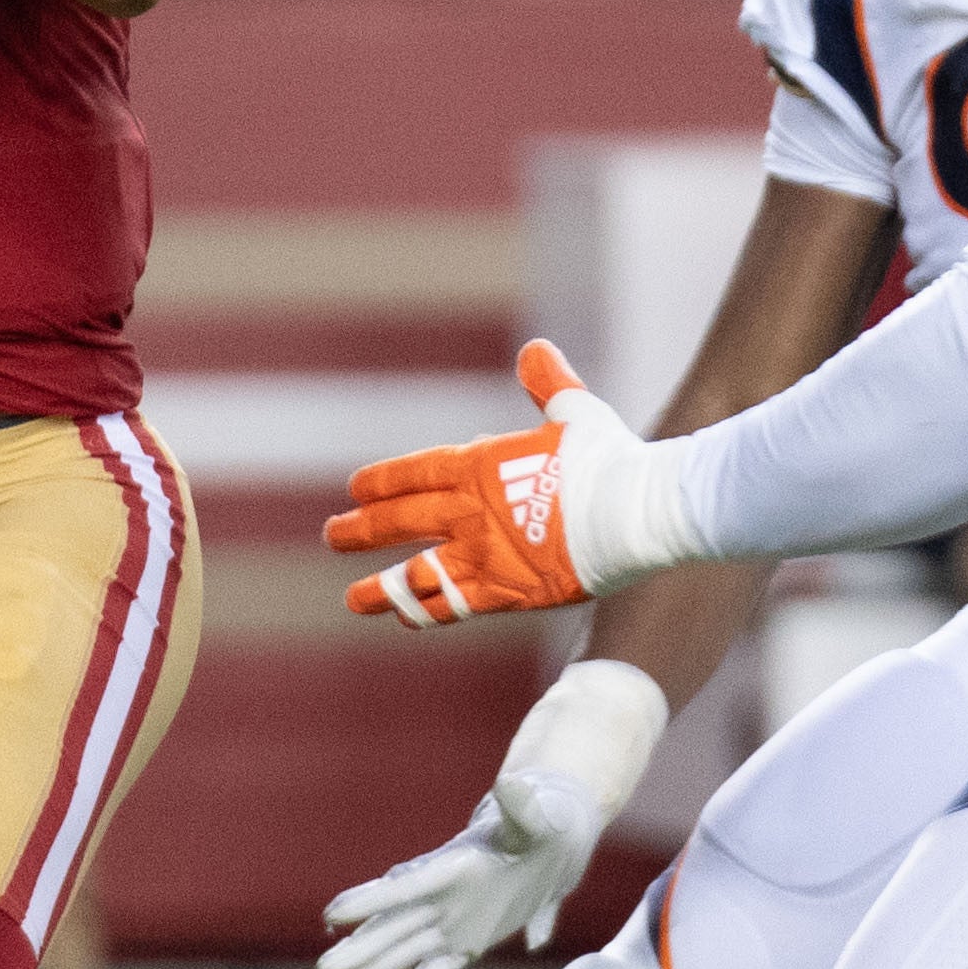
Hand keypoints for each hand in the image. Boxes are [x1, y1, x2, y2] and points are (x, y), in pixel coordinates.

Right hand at [315, 659, 668, 968]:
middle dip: (360, 946)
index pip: (406, 886)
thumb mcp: (538, 818)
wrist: (554, 836)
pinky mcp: (470, 942)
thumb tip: (511, 783)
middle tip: (322, 968)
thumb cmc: (545, 822)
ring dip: (371, 966)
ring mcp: (453, 922)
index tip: (333, 912)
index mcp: (454, 866)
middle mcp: (444, 896)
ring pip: (404, 949)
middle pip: (394, 925)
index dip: (371, 900)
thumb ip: (521, 810)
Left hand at [327, 342, 653, 624]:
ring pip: (416, 575)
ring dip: (382, 587)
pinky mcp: (508, 593)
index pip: (414, 473)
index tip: (356, 489)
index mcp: (479, 466)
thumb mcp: (575, 414)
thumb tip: (535, 350)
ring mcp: (484, 556)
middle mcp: (470, 512)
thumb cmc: (609, 459)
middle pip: (401, 522)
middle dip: (362, 530)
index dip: (382, 482)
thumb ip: (549, 385)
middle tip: (333, 537)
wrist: (634, 513)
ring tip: (354, 598)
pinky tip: (407, 619)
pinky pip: (454, 607)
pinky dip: (427, 612)